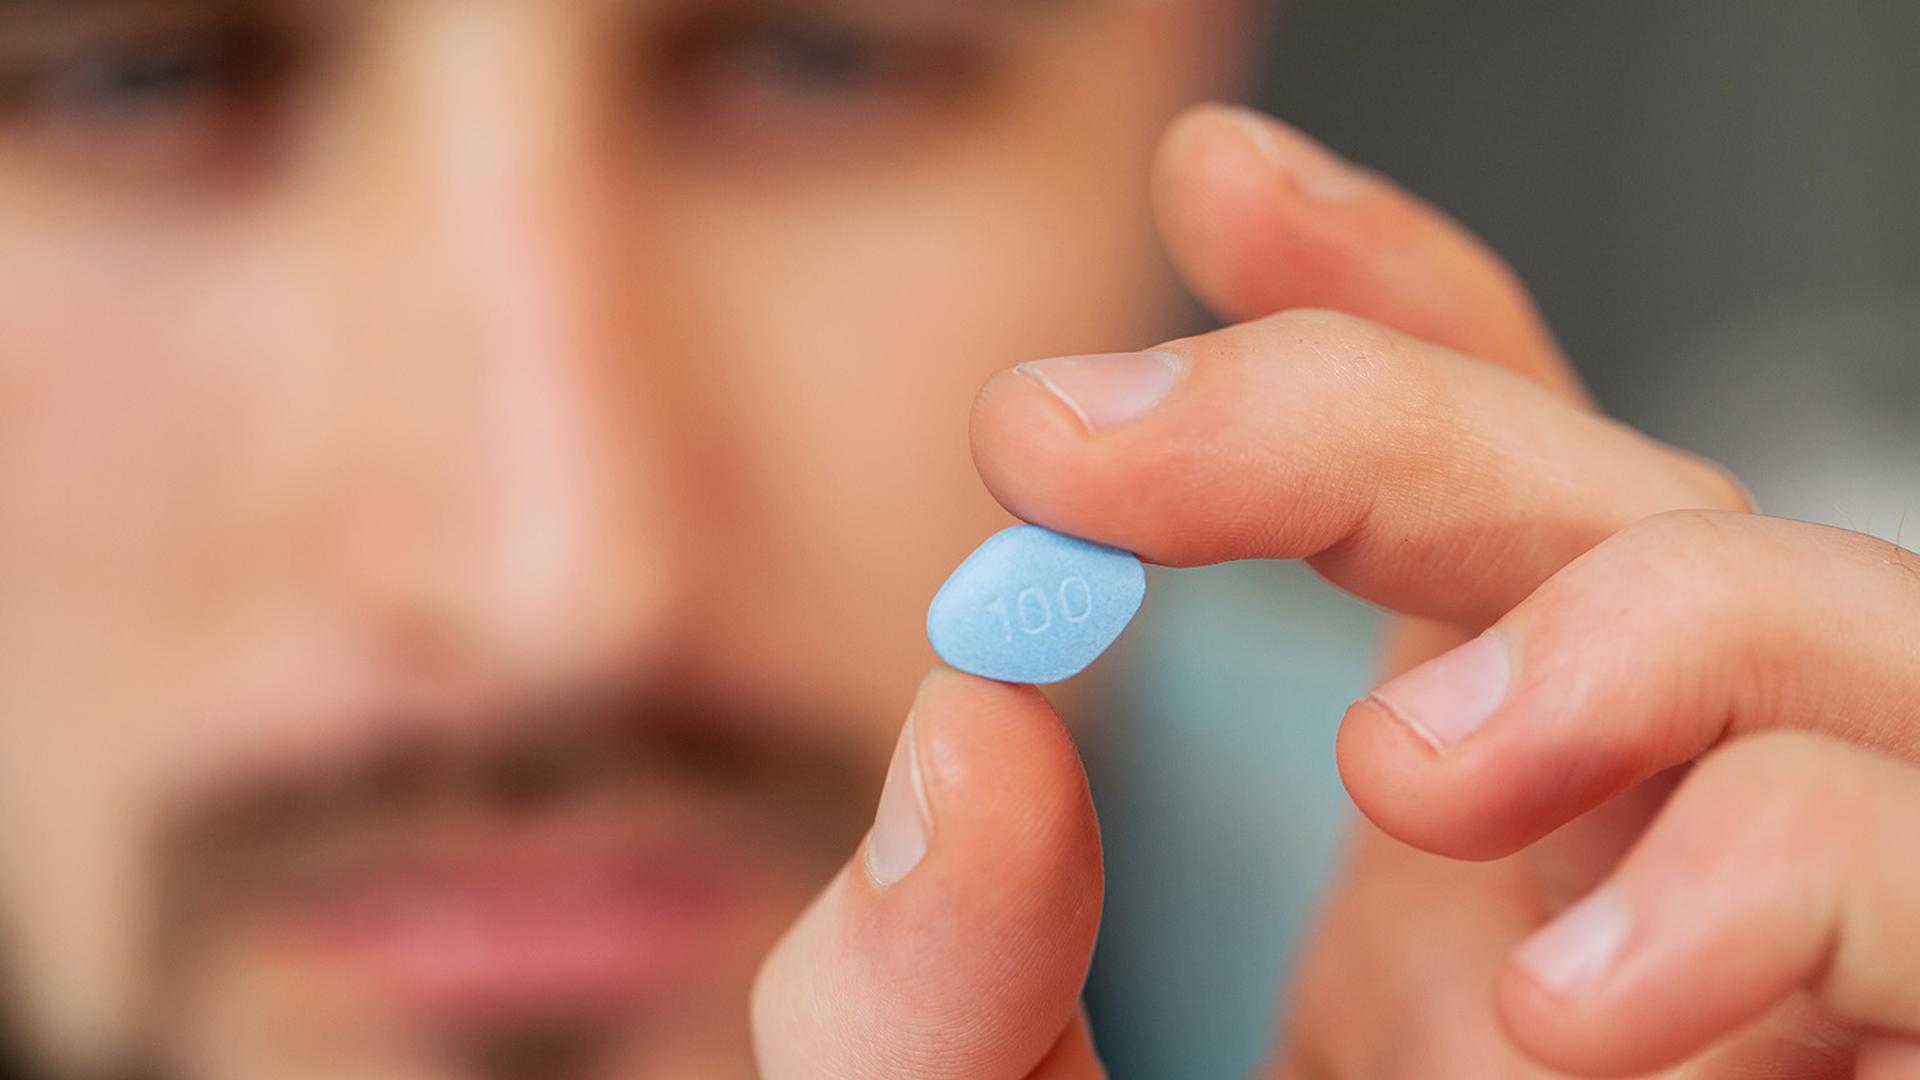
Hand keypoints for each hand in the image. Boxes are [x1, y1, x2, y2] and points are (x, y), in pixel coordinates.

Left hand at [747, 105, 1919, 1077]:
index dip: (1361, 308)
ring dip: (1630, 630)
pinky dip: (1790, 878)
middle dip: (1374, 403)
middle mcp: (1613, 848)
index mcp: (1421, 825)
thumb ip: (921, 972)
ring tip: (1405, 765)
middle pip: (1583, 491)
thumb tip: (969, 716)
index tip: (1213, 194)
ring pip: (1825, 624)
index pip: (1445, 484)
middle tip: (1099, 438)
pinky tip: (1585, 1005)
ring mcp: (1782, 953)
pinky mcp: (1907, 1048)